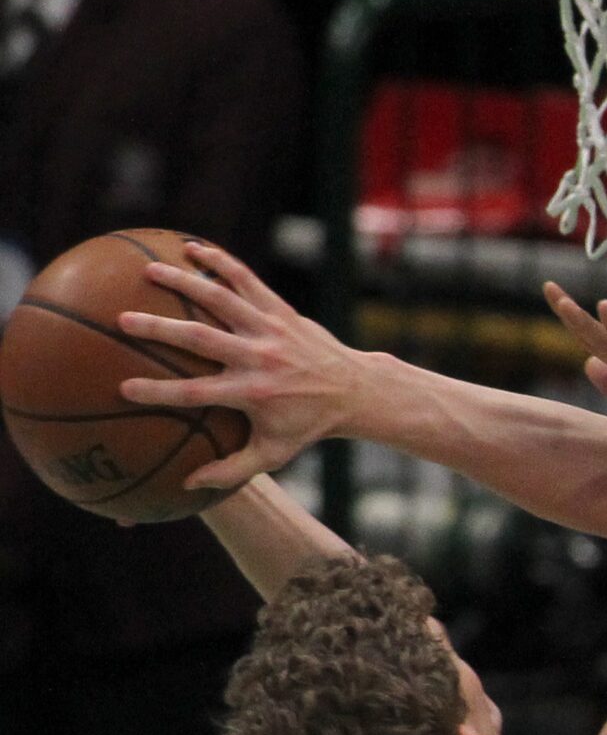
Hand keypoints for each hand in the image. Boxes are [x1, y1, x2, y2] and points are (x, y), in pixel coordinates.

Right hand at [116, 242, 371, 490]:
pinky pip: (248, 281)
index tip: (124, 388)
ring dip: (184, 282)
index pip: (196, 393)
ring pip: (222, 300)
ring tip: (147, 269)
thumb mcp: (275, 454)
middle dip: (160, 329)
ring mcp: (271, 330)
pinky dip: (221, 263)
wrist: (357, 390)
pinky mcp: (282, 311)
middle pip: (201, 339)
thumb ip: (232, 470)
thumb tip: (186, 486)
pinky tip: (191, 248)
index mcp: (253, 394)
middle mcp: (260, 358)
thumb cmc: (309, 425)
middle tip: (121, 319)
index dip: (160, 392)